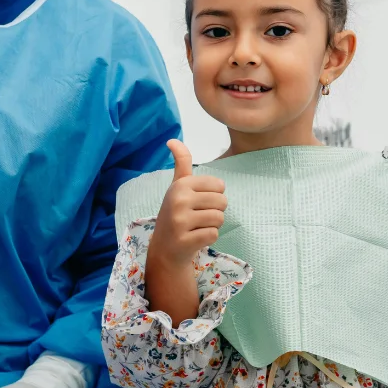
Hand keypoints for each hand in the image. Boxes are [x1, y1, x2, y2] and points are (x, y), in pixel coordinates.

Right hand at [148, 140, 226, 268]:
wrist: (165, 248)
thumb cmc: (177, 213)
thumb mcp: (178, 186)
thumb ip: (181, 163)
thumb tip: (172, 140)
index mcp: (180, 184)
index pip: (219, 185)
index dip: (214, 196)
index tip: (197, 202)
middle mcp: (178, 199)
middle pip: (222, 202)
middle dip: (215, 211)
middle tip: (198, 217)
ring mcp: (180, 221)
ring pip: (219, 218)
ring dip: (212, 225)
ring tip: (196, 227)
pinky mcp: (185, 240)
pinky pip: (213, 234)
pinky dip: (208, 238)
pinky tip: (194, 238)